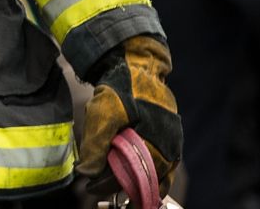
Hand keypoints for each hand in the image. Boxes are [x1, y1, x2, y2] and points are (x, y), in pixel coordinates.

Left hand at [79, 35, 180, 194]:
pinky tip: (136, 181)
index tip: (90, 187)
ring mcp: (173, 143)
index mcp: (155, 139)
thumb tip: (87, 173)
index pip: (132, 174)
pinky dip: (151, 176)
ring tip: (118, 192)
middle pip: (147, 178)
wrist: (136, 67)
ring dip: (140, 185)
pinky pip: (165, 167)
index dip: (109, 184)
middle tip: (99, 190)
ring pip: (160, 176)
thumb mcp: (102, 112)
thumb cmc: (120, 88)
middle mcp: (170, 145)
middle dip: (123, 186)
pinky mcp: (171, 141)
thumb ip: (95, 143)